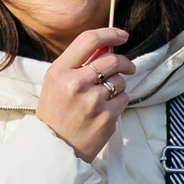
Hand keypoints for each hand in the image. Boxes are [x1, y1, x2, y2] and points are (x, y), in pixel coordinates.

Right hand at [38, 25, 134, 162]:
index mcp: (59, 71)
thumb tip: (105, 46)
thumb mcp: (55, 84)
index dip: (110, 34)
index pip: (89, 40)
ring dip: (118, 85)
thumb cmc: (55, 114)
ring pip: (120, 80)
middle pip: (112, 59)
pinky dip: (119, 101)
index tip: (122, 36)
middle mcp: (75, 83)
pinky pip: (124, 98)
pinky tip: (106, 110)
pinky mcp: (106, 117)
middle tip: (128, 67)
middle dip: (124, 62)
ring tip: (105, 97)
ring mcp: (92, 101)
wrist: (55, 150)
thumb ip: (77, 64)